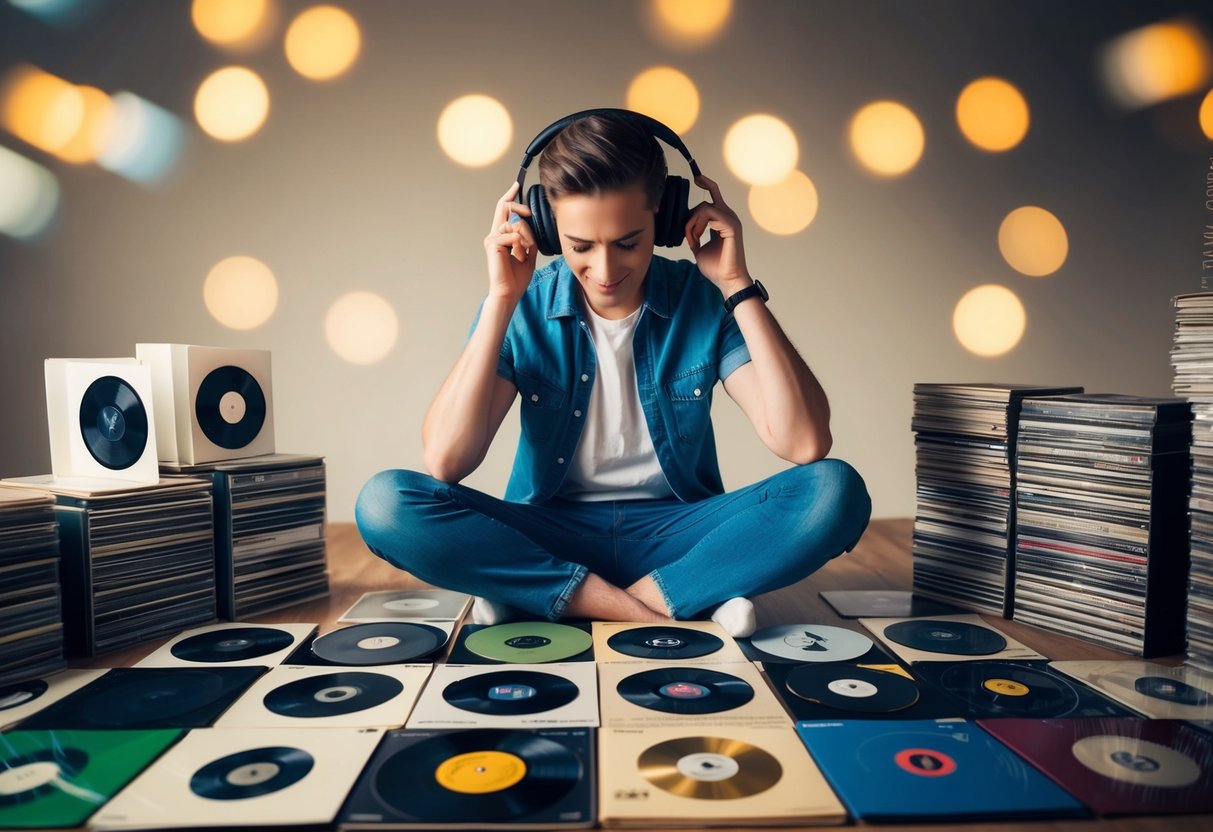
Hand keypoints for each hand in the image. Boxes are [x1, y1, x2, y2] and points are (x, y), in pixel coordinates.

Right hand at [484, 181, 537, 301]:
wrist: (509, 292)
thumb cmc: (516, 278)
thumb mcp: (529, 255)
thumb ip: (529, 240)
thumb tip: (532, 227)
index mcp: (502, 236)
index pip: (504, 210)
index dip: (510, 195)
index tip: (516, 184)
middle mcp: (494, 234)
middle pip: (505, 206)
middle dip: (519, 205)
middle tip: (530, 213)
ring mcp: (492, 238)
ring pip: (516, 224)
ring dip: (526, 238)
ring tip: (524, 253)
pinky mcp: (493, 243)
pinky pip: (514, 236)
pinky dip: (521, 246)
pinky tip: (518, 257)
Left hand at [684, 174, 750, 292]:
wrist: (727, 281)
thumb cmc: (716, 268)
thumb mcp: (698, 249)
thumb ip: (693, 236)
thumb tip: (684, 229)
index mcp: (722, 221)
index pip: (715, 196)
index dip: (706, 183)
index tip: (696, 178)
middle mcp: (729, 217)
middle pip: (707, 200)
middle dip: (691, 216)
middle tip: (688, 235)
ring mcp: (732, 221)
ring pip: (706, 207)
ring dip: (693, 222)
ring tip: (692, 238)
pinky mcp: (732, 227)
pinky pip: (710, 214)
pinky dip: (698, 225)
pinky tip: (697, 237)